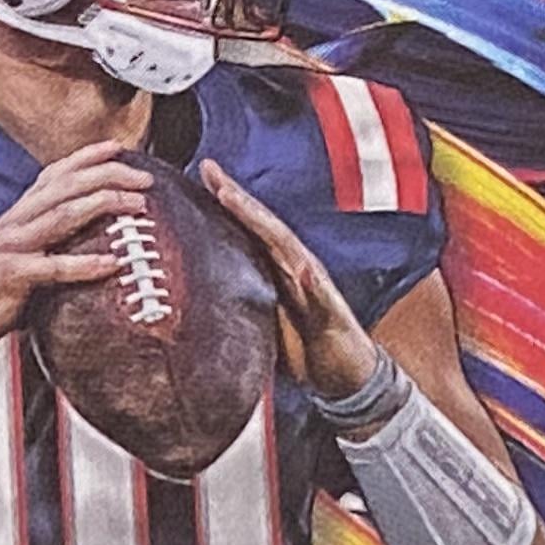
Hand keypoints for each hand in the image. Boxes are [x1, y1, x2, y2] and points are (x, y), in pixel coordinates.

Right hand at [0, 143, 155, 362]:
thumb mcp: (15, 257)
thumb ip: (44, 243)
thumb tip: (86, 243)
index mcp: (16, 216)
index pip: (54, 174)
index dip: (86, 157)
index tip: (118, 147)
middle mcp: (14, 223)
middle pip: (66, 186)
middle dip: (108, 175)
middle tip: (144, 178)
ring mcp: (10, 247)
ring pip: (63, 215)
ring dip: (104, 205)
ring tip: (137, 206)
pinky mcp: (10, 276)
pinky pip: (53, 267)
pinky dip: (84, 264)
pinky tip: (112, 263)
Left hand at [195, 160, 382, 403]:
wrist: (344, 373)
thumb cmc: (303, 345)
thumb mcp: (262, 318)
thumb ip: (241, 299)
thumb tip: (200, 293)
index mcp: (278, 269)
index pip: (249, 228)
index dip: (227, 201)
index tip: (203, 173)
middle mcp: (297, 269)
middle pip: (264, 227)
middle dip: (237, 198)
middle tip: (211, 170)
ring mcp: (317, 288)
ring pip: (288, 249)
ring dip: (263, 224)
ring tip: (236, 200)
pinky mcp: (333, 314)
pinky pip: (323, 296)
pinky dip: (312, 281)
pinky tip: (302, 267)